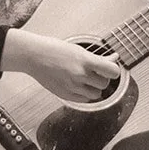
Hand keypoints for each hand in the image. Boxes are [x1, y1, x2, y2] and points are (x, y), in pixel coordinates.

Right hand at [1, 29, 120, 101]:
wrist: (33, 56)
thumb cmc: (54, 49)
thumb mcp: (79, 50)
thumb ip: (98, 58)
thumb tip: (114, 58)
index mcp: (85, 61)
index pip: (112, 71)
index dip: (113, 71)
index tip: (110, 69)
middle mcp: (80, 75)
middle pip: (104, 84)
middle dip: (101, 78)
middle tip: (94, 72)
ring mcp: (72, 87)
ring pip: (96, 94)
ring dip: (94, 88)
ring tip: (85, 79)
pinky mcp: (65, 95)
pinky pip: (84, 100)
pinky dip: (84, 94)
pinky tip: (77, 85)